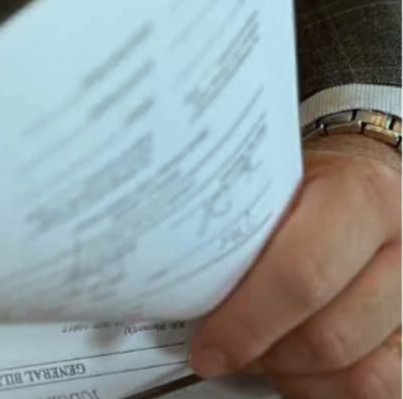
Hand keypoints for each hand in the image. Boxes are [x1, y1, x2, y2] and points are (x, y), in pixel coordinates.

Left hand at [189, 137, 402, 398]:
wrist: (366, 176)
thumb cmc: (310, 180)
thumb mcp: (275, 179)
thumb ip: (242, 226)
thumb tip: (173, 282)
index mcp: (364, 197)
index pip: (303, 273)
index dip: (248, 321)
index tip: (207, 346)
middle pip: (329, 335)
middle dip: (266, 353)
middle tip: (224, 350)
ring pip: (360, 372)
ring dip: (296, 375)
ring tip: (260, 355)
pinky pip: (381, 386)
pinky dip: (328, 388)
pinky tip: (295, 370)